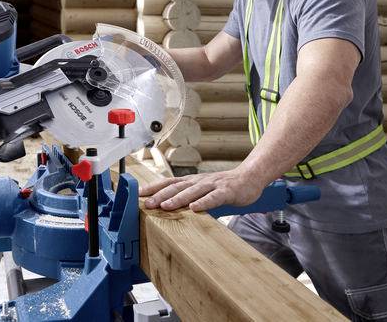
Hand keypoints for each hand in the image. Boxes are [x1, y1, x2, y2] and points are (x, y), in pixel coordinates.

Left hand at [138, 168, 262, 211]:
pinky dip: (204, 202)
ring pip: (192, 191)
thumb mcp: (201, 189)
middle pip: (176, 187)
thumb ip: (187, 196)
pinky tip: (195, 208)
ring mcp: (212, 185)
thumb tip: (167, 205)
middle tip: (146, 204)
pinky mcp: (226, 191)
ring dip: (177, 198)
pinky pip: (214, 197)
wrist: (249, 178)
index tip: (138, 195)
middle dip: (160, 195)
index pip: (168, 183)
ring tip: (165, 206)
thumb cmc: (223, 186)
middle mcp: (198, 181)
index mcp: (191, 181)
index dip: (153, 188)